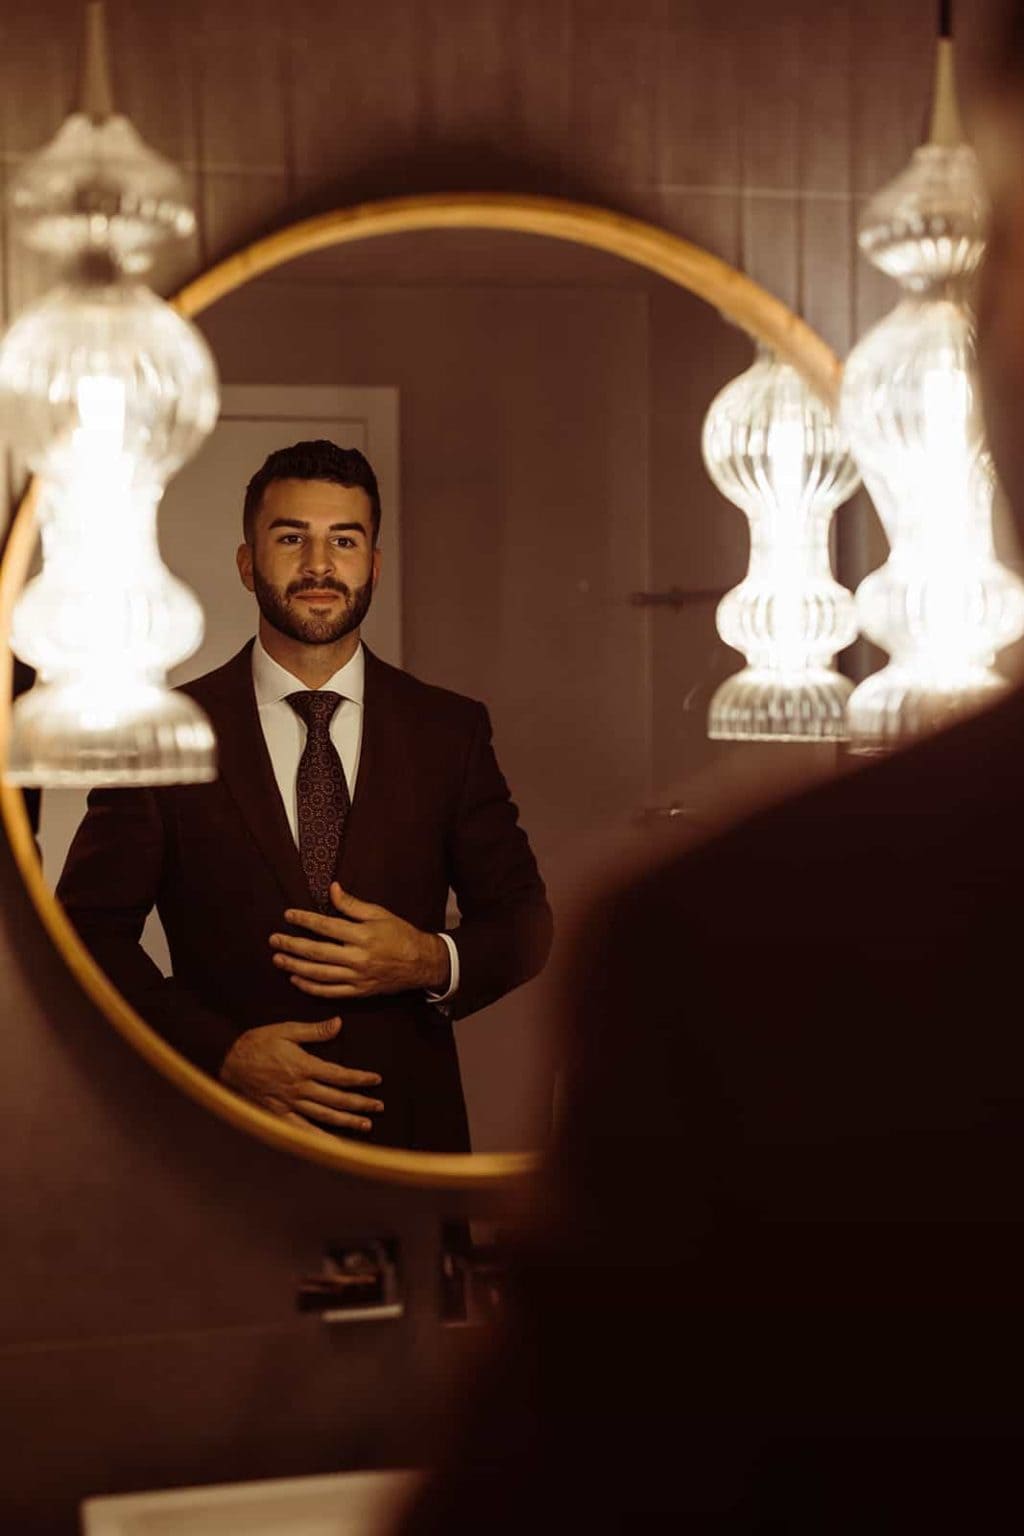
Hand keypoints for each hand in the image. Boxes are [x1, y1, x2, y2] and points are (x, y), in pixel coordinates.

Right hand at [218, 1016, 383, 1132]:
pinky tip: (334, 1146)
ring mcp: (289, 1104)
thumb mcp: (285, 1030)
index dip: (360, 1078)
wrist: (227, 1062)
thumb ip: (314, 1030)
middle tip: (379, 1106)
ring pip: (324, 1116)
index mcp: (304, 1066)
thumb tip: (339, 1023)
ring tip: (366, 1125)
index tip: (376, 1080)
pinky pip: (302, 1130)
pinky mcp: (278, 1115)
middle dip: (361, 1102)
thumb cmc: (256, 1043)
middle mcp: (300, 1089)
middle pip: (337, 1098)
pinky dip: (319, 1139)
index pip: (340, 1075)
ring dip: (347, 1121)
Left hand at [269, 881, 449, 998]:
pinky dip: (310, 987)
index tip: (288, 915)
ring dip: (295, 966)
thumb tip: (332, 890)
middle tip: (273, 940)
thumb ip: (353, 904)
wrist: (420, 963)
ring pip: (319, 974)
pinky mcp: (358, 992)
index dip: (304, 920)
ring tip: (278, 959)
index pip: (326, 926)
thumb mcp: (380, 913)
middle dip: (292, 945)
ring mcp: (357, 977)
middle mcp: (357, 958)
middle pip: (317, 952)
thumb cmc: (400, 934)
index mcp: (363, 935)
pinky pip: (330, 992)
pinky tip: (296, 979)